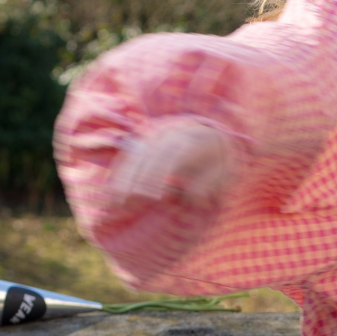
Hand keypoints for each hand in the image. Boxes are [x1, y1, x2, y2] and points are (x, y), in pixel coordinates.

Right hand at [110, 116, 235, 208]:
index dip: (161, 176)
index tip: (153, 198)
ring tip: (115, 200)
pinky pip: (130, 154)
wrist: (214, 132)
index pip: (172, 157)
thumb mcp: (223, 172)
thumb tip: (193, 199)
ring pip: (135, 155)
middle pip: (149, 155)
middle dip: (136, 179)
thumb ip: (209, 184)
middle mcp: (171, 134)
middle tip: (126, 203)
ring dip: (123, 177)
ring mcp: (156, 135)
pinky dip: (120, 171)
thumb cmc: (220, 159)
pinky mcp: (146, 140)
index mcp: (192, 140)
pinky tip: (113, 190)